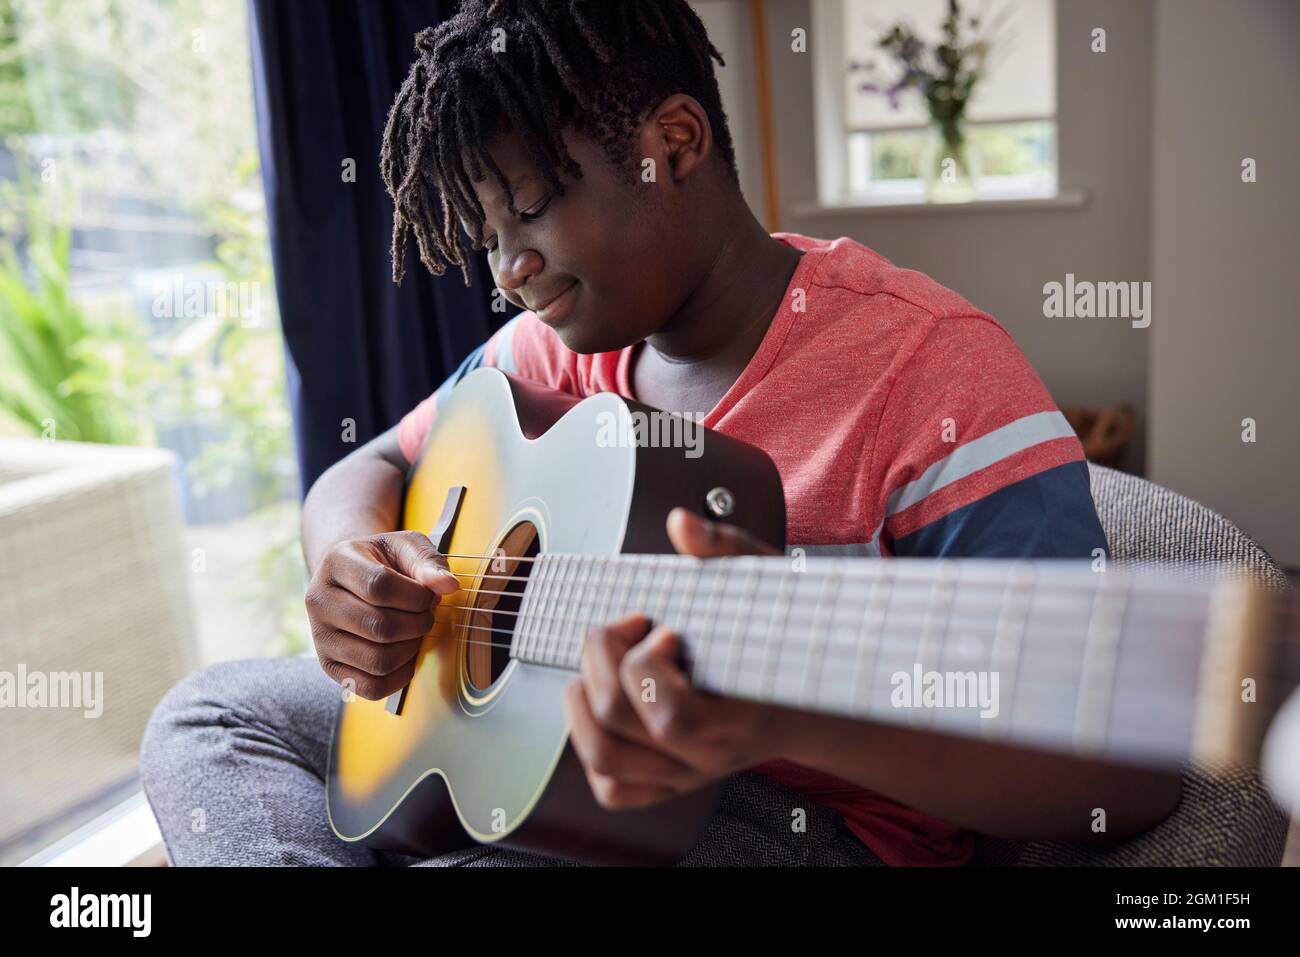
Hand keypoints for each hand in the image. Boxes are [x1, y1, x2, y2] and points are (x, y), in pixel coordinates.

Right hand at [306, 530, 458, 699]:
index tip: (429, 595)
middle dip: (417, 624)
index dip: (415, 596)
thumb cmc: (383, 561)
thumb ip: (427, 562)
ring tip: (414, 632)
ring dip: (411, 649)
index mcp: (336, 563)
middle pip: (379, 626)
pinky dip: (399, 677)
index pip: (378, 586)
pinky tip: (406, 655)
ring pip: (377, 660)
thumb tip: (448, 586)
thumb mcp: (405, 547)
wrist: (352, 577)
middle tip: (425, 615)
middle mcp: (319, 601)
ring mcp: (321, 637)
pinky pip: (371, 687)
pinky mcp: (329, 666)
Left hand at [562, 508, 787, 809]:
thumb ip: (726, 549)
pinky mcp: (670, 784)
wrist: (818, 698)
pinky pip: (613, 789)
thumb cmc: (788, 634)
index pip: (671, 718)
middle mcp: (709, 756)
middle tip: (627, 627)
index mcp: (740, 716)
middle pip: (617, 724)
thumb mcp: (768, 583)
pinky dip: (590, 747)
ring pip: (603, 759)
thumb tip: (681, 522)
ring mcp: (687, 775)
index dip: (646, 667)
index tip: (663, 627)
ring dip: (580, 702)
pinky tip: (605, 704)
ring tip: (601, 664)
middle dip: (601, 659)